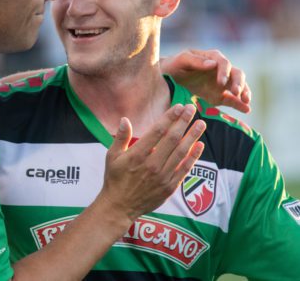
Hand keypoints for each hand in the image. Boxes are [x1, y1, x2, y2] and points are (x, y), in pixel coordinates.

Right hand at [100, 104, 204, 221]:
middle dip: (184, 122)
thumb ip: (120, 138)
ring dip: (192, 136)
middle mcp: (152, 164)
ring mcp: (162, 176)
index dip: (170, 117)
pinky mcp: (169, 187)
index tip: (179, 107)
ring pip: (181, 152)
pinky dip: (193, 156)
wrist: (119, 206)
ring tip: (201, 123)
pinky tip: (199, 145)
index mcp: (137, 155)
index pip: (158, 131)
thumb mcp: (111, 156)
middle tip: (192, 109)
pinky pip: (184, 168)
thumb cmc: (114, 179)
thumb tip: (125, 120)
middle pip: (172, 139)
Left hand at [161, 49, 250, 112]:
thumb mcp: (181, 60)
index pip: (224, 63)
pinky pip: (232, 99)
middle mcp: (221, 69)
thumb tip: (213, 64)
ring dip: (244, 93)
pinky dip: (240, 104)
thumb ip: (195, 61)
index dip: (225, 72)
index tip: (221, 83)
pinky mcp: (219, 95)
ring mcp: (222, 83)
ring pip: (239, 86)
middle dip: (239, 83)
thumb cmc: (174, 65)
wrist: (167, 78)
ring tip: (246, 102)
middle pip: (237, 74)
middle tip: (236, 93)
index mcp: (212, 57)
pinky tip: (247, 109)